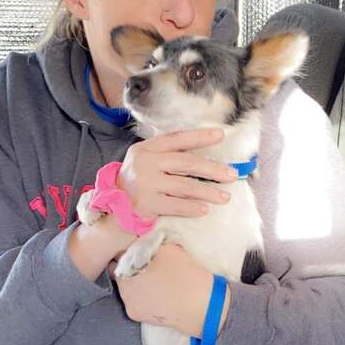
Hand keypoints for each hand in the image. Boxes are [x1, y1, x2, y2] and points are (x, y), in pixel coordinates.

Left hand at [110, 242, 229, 338]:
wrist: (197, 301)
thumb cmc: (185, 271)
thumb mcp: (167, 247)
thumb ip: (149, 244)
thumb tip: (142, 242)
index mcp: (129, 259)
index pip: (121, 253)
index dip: (130, 253)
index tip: (140, 256)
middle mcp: (121, 278)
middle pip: (120, 270)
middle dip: (130, 269)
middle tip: (148, 270)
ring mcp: (125, 298)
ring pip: (125, 288)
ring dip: (134, 285)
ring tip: (154, 285)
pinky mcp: (132, 313)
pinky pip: (133, 303)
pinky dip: (141, 300)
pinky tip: (155, 298)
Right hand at [117, 128, 237, 220]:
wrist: (112, 208)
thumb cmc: (137, 183)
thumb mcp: (145, 161)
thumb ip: (167, 155)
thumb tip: (205, 155)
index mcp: (146, 148)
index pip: (177, 139)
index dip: (199, 136)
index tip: (221, 136)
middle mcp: (145, 163)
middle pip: (186, 163)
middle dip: (212, 169)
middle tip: (232, 174)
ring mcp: (146, 184)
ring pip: (184, 186)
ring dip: (208, 191)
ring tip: (225, 196)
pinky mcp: (147, 204)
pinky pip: (176, 206)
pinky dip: (192, 208)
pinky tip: (205, 208)